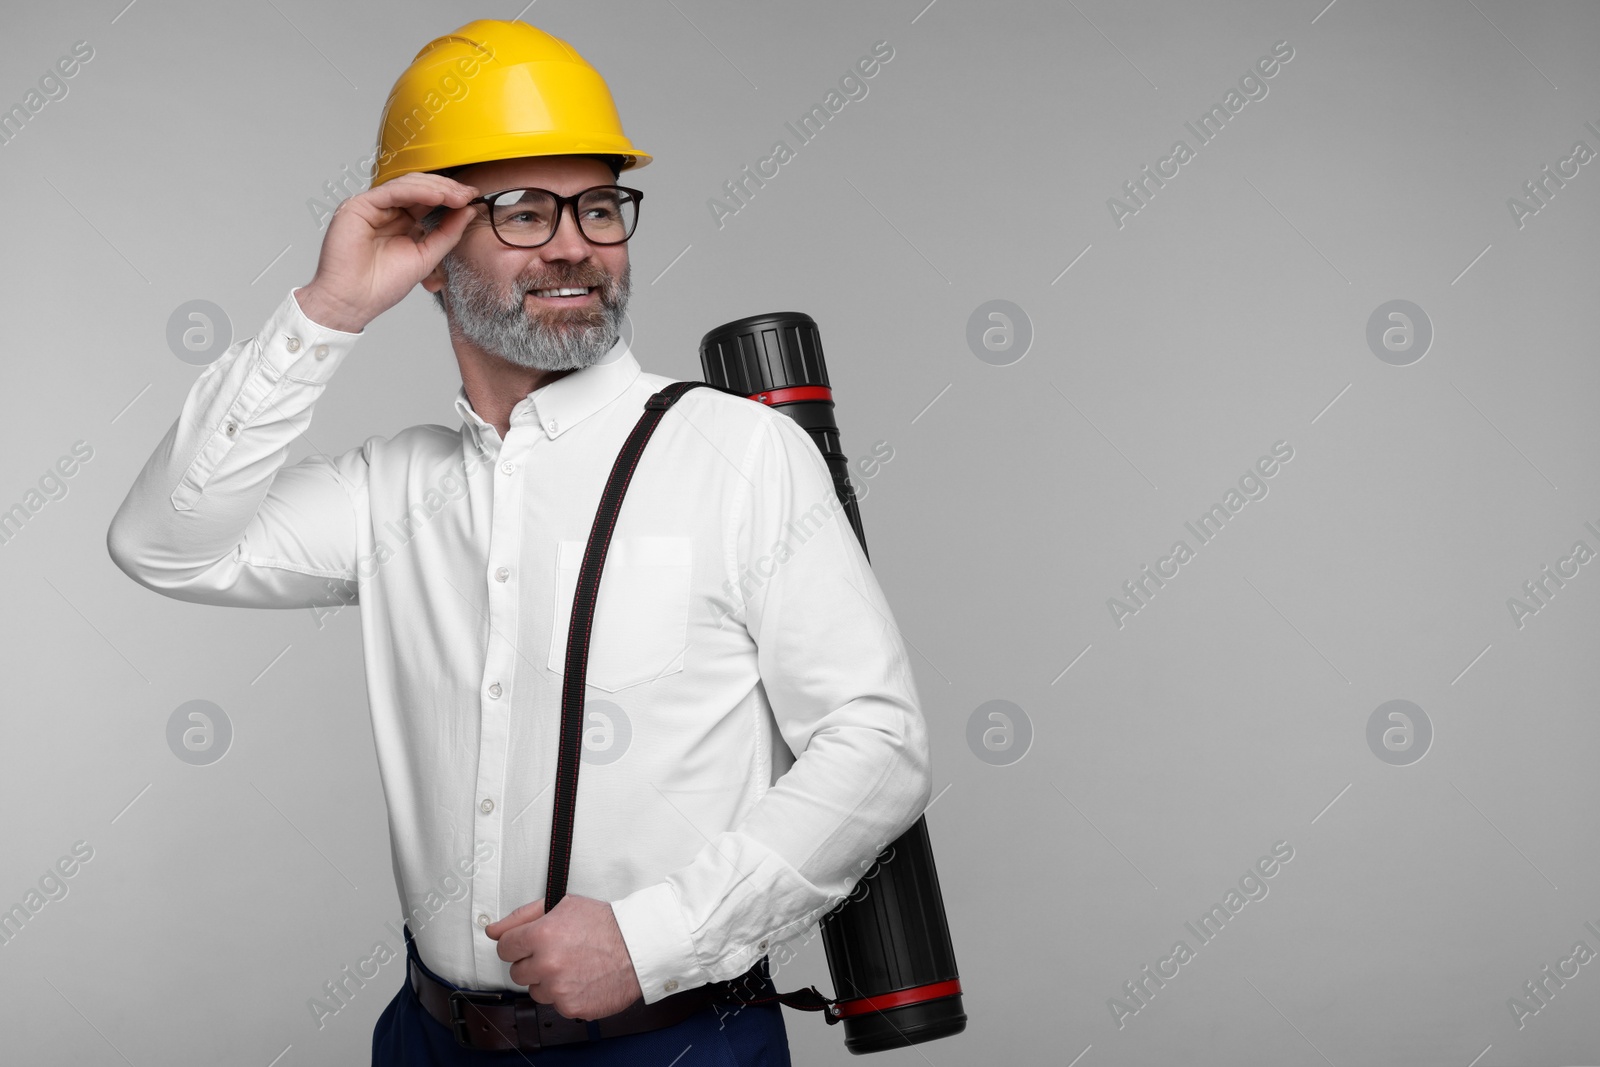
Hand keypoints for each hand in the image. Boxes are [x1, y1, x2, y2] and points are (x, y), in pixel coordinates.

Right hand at [294, 172, 479, 332]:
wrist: (353, 301)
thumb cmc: (381, 285)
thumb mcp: (427, 256)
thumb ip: (447, 233)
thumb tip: (469, 211)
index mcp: (402, 222)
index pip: (428, 200)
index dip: (451, 197)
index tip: (474, 199)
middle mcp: (387, 211)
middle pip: (420, 188)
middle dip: (447, 189)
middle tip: (470, 193)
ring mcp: (372, 207)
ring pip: (407, 185)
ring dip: (436, 188)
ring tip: (458, 196)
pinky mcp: (358, 205)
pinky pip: (392, 191)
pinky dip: (417, 191)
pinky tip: (438, 196)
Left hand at [485, 895, 643, 1019]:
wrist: (638, 947)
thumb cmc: (604, 924)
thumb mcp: (563, 905)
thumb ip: (522, 917)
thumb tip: (493, 930)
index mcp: (541, 936)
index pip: (504, 947)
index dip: (518, 944)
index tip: (531, 943)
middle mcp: (547, 964)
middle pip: (516, 972)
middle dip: (532, 963)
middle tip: (558, 953)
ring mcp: (559, 989)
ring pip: (535, 991)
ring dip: (548, 981)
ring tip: (573, 966)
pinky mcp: (571, 1007)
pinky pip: (555, 1004)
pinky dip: (566, 995)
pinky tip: (582, 979)